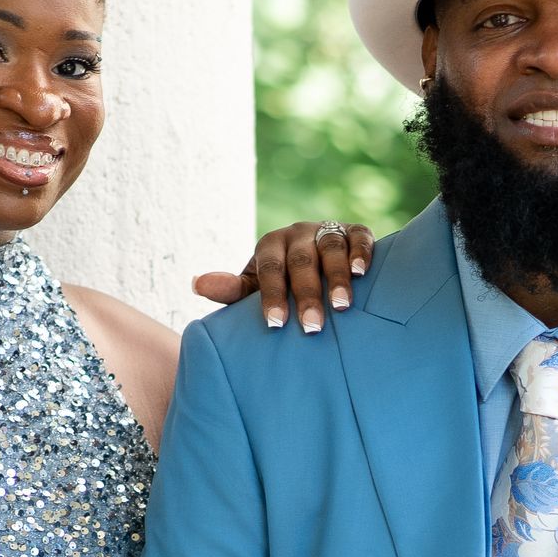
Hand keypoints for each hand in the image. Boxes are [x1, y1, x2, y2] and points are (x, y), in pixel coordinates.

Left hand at [192, 220, 372, 331]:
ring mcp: (327, 229)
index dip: (272, 296)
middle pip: (301, 262)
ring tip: (341, 306)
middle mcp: (298, 234)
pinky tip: (361, 273)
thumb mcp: (255, 288)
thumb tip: (196, 284)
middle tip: (312, 327)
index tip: (275, 324)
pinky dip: (361, 253)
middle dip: (306, 295)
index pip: (269, 270)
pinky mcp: (355, 230)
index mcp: (270, 246)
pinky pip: (360, 237)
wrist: (319, 264)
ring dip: (336, 277)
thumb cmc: (282, 285)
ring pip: (331, 248)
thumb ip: (231, 290)